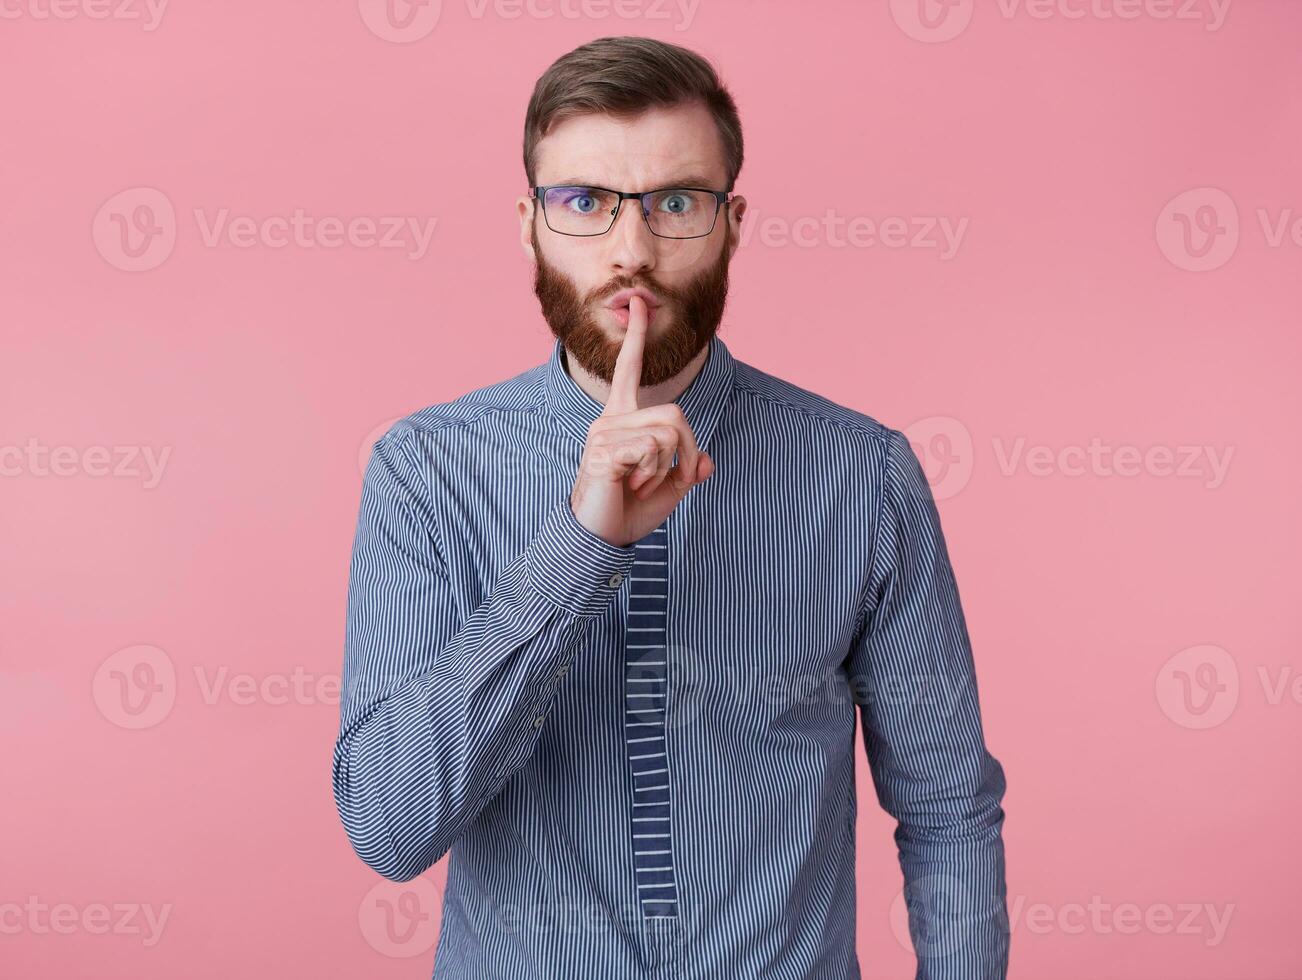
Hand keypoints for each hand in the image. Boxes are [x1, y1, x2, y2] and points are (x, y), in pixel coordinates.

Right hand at [569, 295, 714, 547]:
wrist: (599, 539)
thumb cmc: (628, 512)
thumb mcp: (668, 488)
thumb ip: (688, 470)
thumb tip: (707, 463)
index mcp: (621, 419)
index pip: (628, 369)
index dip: (637, 336)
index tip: (641, 302)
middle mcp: (609, 419)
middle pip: (675, 413)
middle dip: (689, 450)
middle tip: (676, 479)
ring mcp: (604, 434)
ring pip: (668, 432)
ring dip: (669, 466)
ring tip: (643, 484)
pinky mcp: (604, 452)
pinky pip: (652, 449)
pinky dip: (655, 473)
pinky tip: (632, 486)